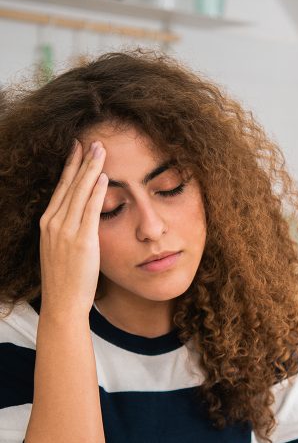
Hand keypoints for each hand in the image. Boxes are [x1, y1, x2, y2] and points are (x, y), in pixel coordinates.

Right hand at [38, 140, 107, 317]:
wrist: (63, 301)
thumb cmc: (67, 279)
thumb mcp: (63, 248)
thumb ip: (70, 230)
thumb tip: (82, 219)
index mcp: (48, 223)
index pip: (61, 188)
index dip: (70, 167)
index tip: (78, 149)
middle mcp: (53, 223)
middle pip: (69, 185)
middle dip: (81, 161)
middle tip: (93, 141)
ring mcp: (66, 231)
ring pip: (79, 193)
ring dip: (91, 169)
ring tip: (101, 150)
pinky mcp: (81, 241)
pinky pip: (90, 211)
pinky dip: (97, 193)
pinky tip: (104, 178)